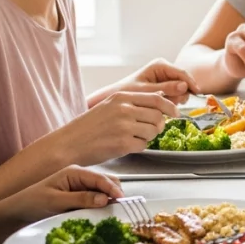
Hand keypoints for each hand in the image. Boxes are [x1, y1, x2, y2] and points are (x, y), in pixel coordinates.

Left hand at [0, 165, 123, 223]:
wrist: (17, 211)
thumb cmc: (32, 203)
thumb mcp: (56, 201)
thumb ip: (81, 199)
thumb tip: (105, 199)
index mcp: (75, 172)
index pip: (100, 178)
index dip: (113, 188)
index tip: (122, 199)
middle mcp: (80, 177)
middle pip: (106, 182)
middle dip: (115, 193)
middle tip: (121, 208)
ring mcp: (81, 186)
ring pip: (104, 191)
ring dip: (109, 200)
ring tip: (113, 212)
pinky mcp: (80, 197)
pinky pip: (96, 199)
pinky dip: (102, 205)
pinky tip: (103, 213)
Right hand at [61, 91, 177, 165]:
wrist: (68, 144)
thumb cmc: (89, 127)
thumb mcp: (109, 106)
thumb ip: (132, 103)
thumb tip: (159, 108)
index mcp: (121, 96)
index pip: (156, 98)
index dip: (170, 106)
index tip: (176, 113)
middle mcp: (124, 109)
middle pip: (158, 116)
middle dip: (158, 125)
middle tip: (149, 131)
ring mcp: (124, 126)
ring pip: (152, 131)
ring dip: (147, 137)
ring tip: (132, 138)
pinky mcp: (122, 143)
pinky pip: (143, 145)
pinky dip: (138, 147)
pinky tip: (124, 146)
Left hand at [113, 58, 197, 103]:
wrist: (117, 97)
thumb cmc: (128, 92)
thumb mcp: (146, 91)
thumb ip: (165, 89)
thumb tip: (184, 86)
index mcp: (160, 65)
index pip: (182, 73)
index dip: (191, 83)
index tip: (197, 94)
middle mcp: (164, 68)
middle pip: (183, 80)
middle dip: (181, 92)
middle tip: (173, 102)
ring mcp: (164, 76)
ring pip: (180, 87)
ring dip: (176, 97)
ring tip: (164, 103)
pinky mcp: (164, 84)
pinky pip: (175, 91)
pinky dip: (172, 98)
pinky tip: (164, 103)